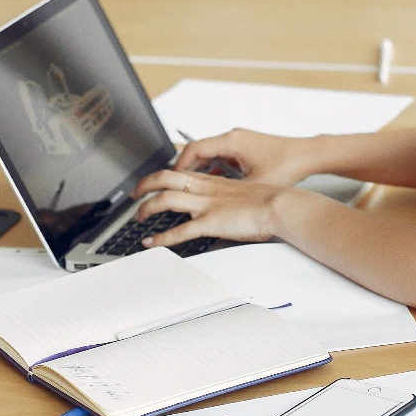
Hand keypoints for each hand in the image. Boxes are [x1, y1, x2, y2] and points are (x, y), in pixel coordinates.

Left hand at [131, 168, 317, 247]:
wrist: (282, 205)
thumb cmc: (271, 201)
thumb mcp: (246, 194)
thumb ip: (230, 199)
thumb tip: (226, 208)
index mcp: (214, 182)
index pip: (180, 173)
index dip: (161, 176)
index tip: (152, 182)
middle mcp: (206, 189)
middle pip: (165, 178)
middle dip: (144, 184)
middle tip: (133, 194)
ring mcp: (206, 205)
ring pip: (165, 199)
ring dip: (147, 208)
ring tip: (138, 218)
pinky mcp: (211, 222)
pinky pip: (179, 230)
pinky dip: (161, 238)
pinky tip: (151, 243)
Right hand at [173, 129, 320, 186]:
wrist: (309, 155)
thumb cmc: (288, 164)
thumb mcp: (255, 184)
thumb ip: (230, 194)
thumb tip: (212, 207)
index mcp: (231, 141)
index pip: (194, 149)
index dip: (179, 166)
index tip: (171, 181)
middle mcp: (233, 138)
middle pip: (198, 152)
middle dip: (185, 170)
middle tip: (174, 186)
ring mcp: (240, 143)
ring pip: (210, 156)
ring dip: (200, 171)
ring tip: (191, 190)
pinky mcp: (247, 150)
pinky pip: (223, 158)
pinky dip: (215, 171)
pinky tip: (215, 187)